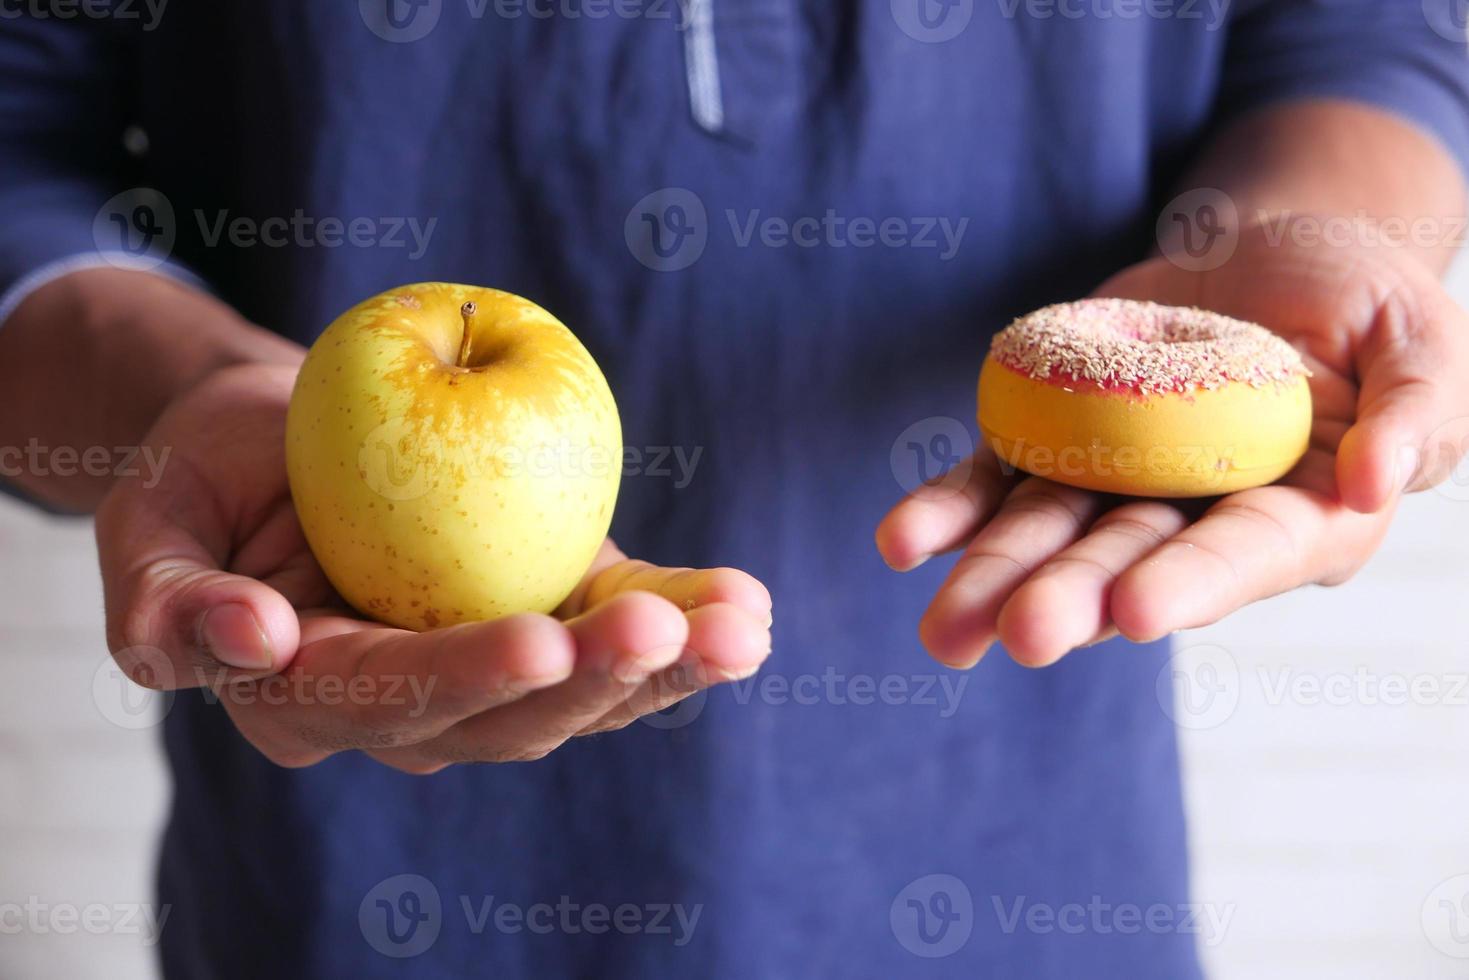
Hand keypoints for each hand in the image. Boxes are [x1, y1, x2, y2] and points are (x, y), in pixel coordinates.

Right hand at [96, 362, 771, 771]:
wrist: (280, 442)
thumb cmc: (208, 474)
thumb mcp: (151, 524)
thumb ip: (166, 603)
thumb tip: (251, 639)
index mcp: (309, 695)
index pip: (391, 698)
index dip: (465, 679)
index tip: (541, 643)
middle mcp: (411, 708)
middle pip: (512, 717)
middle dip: (597, 679)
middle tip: (668, 626)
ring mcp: (490, 670)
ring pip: (586, 693)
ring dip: (669, 665)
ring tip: (739, 626)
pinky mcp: (548, 616)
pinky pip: (616, 630)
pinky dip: (682, 621)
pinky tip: (742, 608)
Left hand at [876, 226, 1468, 667]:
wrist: (1265, 250)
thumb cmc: (1361, 298)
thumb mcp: (1420, 337)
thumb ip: (1419, 409)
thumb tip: (1377, 482)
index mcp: (1298, 512)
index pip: (1244, 553)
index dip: (1192, 581)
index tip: (1134, 611)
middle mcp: (1195, 512)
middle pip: (1129, 559)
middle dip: (1074, 597)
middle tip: (1023, 635)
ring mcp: (1116, 480)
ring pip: (1049, 534)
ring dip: (994, 577)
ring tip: (944, 633)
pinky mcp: (1056, 438)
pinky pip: (996, 479)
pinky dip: (951, 509)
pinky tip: (902, 543)